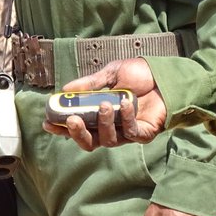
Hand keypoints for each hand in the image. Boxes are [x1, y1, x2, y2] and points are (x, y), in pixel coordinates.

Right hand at [41, 57, 166, 149]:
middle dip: (77, 133)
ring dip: (103, 123)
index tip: (48, 121)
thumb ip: (90, 83)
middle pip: (89, 141)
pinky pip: (131, 132)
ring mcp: (127, 132)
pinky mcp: (144, 133)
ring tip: (104, 104)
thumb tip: (65, 90)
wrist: (167, 74)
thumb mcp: (112, 73)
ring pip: (108, 140)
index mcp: (100, 115)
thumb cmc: (141, 75)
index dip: (61, 127)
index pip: (78, 126)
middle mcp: (112, 127)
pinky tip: (125, 104)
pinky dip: (126, 119)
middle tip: (70, 120)